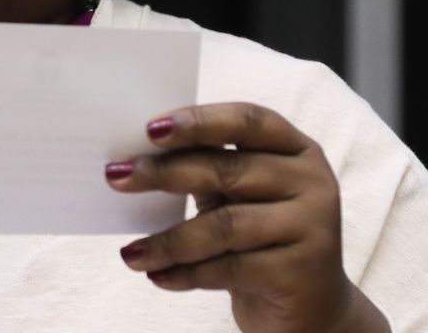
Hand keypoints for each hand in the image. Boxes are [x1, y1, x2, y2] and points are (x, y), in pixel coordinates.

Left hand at [105, 103, 388, 332]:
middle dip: (164, 173)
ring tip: (130, 253)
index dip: (198, 121)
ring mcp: (312, 226)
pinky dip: (186, 273)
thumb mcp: (240, 196)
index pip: (247, 121)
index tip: (149, 129)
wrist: (312, 307)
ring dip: (168, 240)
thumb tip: (135, 157)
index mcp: (295, 148)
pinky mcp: (301, 271)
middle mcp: (311, 181)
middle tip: (115, 177)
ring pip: (225, 225)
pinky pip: (230, 268)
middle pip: (228, 170)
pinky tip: (157, 276)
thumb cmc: (261, 238)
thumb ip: (206, 170)